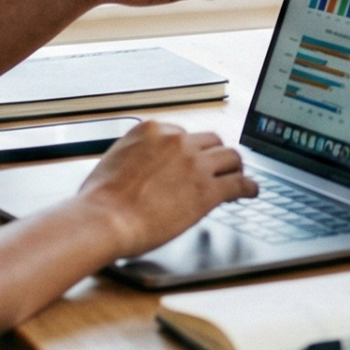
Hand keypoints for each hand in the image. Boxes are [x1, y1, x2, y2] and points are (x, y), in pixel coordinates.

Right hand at [75, 119, 256, 256]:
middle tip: (218, 167)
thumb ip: (135, 156)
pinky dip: (249, 187)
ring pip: (230, 157)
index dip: (191, 149)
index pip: (182, 134)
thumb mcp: (113, 161)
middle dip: (214, 154)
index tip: (194, 159)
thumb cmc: (99, 201)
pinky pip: (239, 184)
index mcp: (152, 130)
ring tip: (237, 176)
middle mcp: (177, 140)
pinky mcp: (207, 190)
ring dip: (234, 167)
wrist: (103, 220)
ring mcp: (194, 163)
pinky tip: (251, 192)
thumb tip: (140, 166)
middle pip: (211, 140)